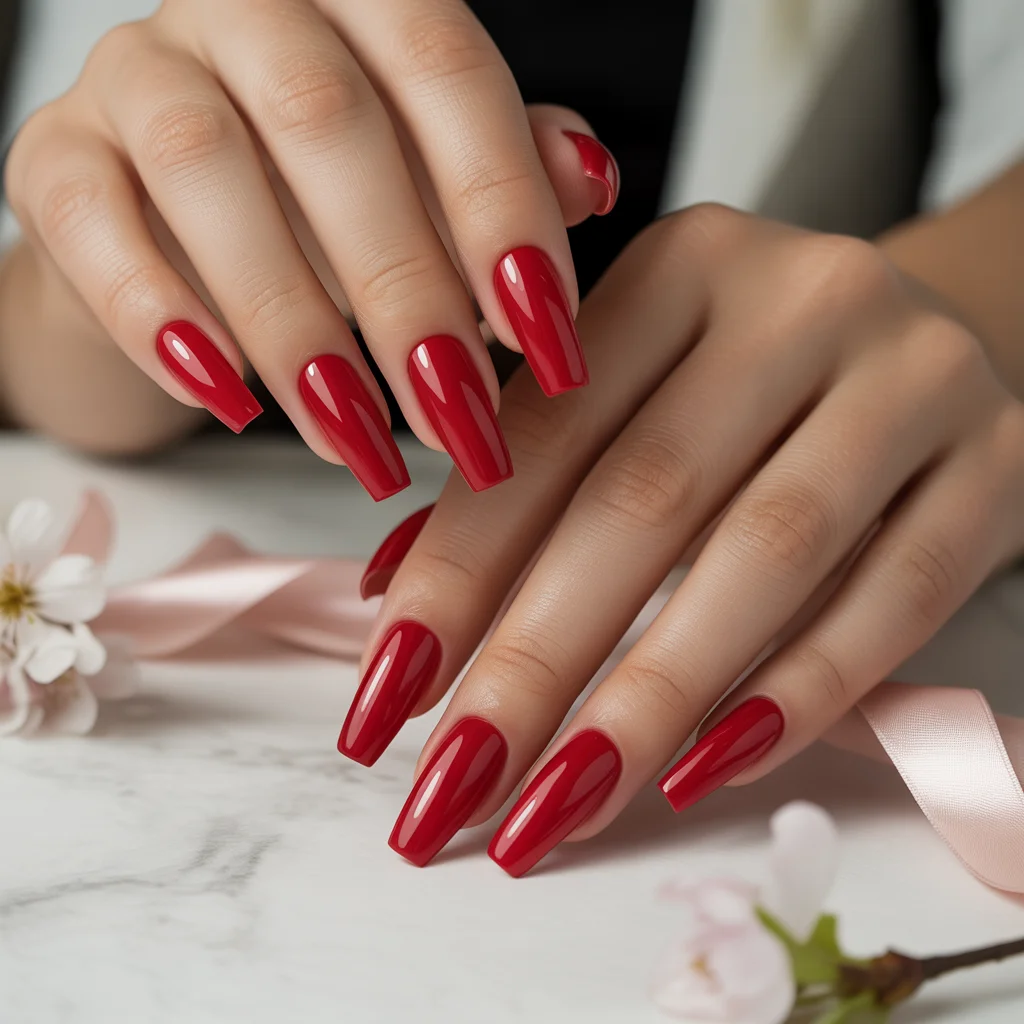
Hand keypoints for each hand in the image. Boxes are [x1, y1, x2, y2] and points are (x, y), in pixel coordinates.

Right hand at [3, 0, 616, 495]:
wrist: (182, 231)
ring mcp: (137, 71)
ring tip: (359, 441)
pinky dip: (162, 318)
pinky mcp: (54, 154)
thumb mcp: (433, 188)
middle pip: (331, 126)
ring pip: (209, 171)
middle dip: (408, 294)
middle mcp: (244, 9)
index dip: (504, 210)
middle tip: (462, 424)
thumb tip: (592, 182)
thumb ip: (506, 170)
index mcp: (359, 0)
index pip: (446, 72)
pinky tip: (230, 399)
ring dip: (296, 327)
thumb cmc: (328, 207)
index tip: (549, 346)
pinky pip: (90, 222)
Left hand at [347, 205, 1023, 873]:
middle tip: (452, 786)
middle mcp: (798, 298)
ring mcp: (913, 377)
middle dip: (534, 661)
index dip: (454, 574)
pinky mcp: (1000, 462)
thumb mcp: (639, 382)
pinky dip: (799, 692)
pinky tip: (705, 769)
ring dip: (649, 699)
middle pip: (644, 500)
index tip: (385, 700)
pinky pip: (897, 594)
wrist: (940, 333)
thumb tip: (397, 598)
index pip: (544, 435)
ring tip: (558, 805)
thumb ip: (530, 470)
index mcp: (680, 266)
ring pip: (768, 555)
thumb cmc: (755, 379)